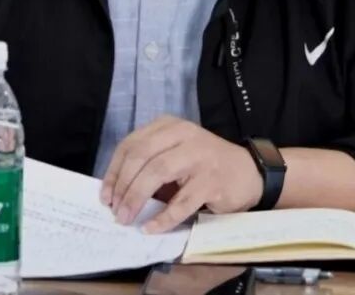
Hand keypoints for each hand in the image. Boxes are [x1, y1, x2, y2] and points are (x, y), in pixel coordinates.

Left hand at [99, 116, 262, 233]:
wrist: (249, 172)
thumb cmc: (205, 165)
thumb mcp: (176, 153)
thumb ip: (150, 163)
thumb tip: (116, 192)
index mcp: (169, 126)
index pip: (131, 144)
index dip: (114, 171)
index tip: (105, 195)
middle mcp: (183, 134)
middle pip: (141, 156)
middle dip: (123, 186)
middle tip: (115, 210)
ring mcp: (199, 155)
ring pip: (157, 173)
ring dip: (136, 199)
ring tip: (127, 218)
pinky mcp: (212, 180)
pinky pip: (181, 202)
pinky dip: (162, 217)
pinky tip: (150, 227)